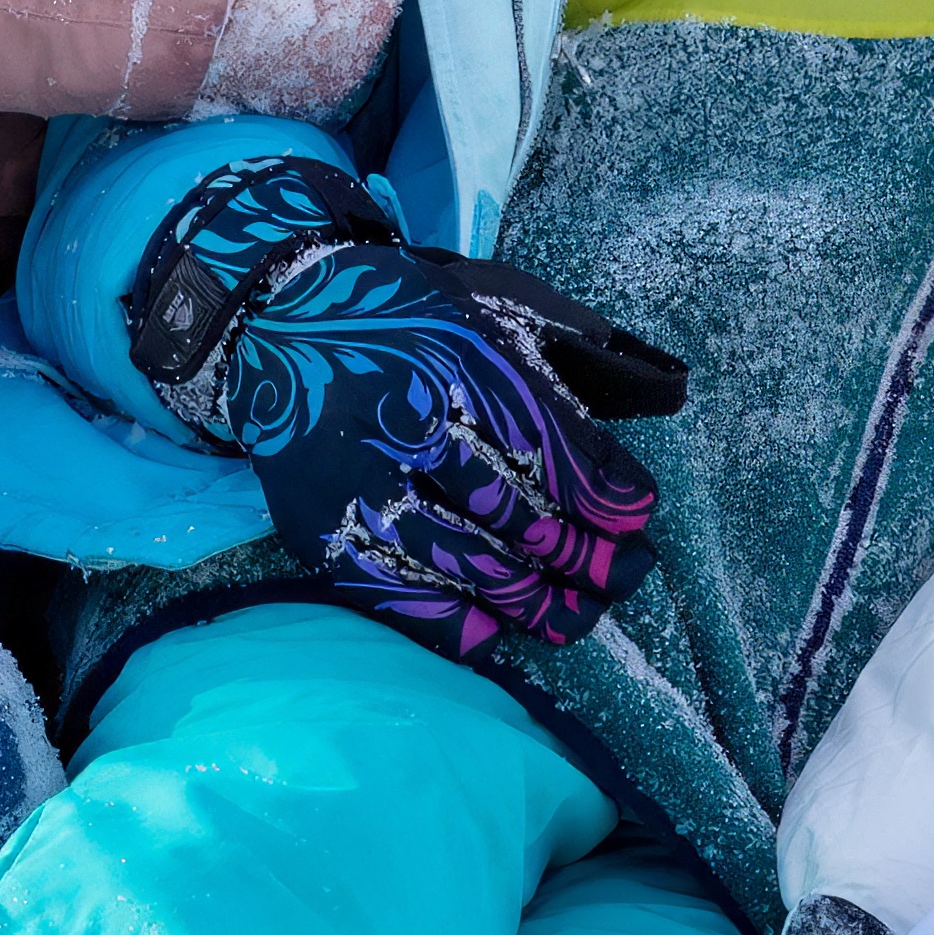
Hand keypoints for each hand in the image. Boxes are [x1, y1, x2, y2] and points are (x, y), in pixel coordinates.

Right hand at [126, 157, 686, 652]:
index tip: (641, 520)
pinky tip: (500, 635)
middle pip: (519, 514)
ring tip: (581, 615)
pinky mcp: (321, 526)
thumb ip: (561, 349)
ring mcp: (360, 481)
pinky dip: (455, 624)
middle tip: (626, 574)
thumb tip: (661, 396)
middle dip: (586, 556)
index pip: (554, 447)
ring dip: (536, 601)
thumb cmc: (402, 313)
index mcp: (458, 358)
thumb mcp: (486, 300)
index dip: (607, 495)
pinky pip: (399, 594)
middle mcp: (410, 422)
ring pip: (468, 564)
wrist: (273, 317)